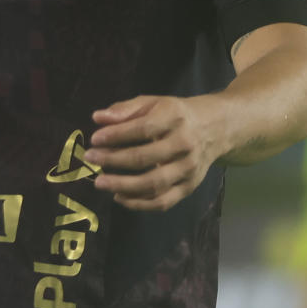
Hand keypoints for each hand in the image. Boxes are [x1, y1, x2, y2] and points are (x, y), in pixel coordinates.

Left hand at [85, 95, 224, 211]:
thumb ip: (125, 109)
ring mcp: (188, 169)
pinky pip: (163, 201)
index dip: (116, 135)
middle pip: (145, 158)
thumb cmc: (175, 114)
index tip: (94, 139)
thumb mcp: (153, 103)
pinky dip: (139, 204)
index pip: (143, 128)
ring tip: (100, 182)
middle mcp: (184, 144)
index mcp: (175, 118)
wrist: (215, 128)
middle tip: (91, 159)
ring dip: (123, 186)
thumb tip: (97, 118)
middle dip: (114, 160)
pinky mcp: (189, 187)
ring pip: (154, 184)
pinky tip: (119, 197)